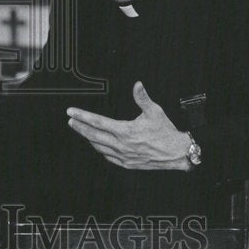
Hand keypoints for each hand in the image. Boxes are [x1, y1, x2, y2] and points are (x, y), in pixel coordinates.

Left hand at [67, 81, 191, 170]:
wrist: (177, 153)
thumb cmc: (166, 132)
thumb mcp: (155, 112)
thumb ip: (142, 98)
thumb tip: (137, 85)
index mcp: (125, 131)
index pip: (98, 122)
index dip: (82, 116)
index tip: (71, 112)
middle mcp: (122, 145)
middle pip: (93, 135)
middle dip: (80, 127)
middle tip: (70, 121)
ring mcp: (123, 156)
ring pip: (99, 147)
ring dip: (88, 138)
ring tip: (81, 130)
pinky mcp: (127, 163)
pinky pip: (108, 157)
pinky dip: (100, 149)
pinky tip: (97, 145)